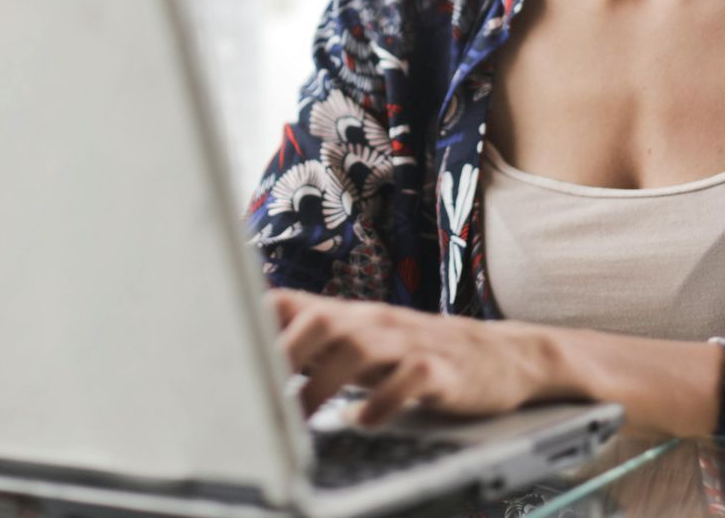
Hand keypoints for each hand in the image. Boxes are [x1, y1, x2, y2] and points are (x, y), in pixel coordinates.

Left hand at [269, 289, 555, 426]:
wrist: (502, 356)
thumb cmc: (419, 355)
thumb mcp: (366, 345)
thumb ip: (317, 348)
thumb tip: (252, 362)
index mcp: (352, 317)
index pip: (294, 303)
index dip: (255, 324)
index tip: (222, 353)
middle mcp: (376, 323)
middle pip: (321, 320)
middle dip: (285, 355)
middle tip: (258, 395)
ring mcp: (411, 343)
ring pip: (359, 347)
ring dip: (323, 384)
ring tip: (302, 419)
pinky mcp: (443, 370)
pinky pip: (410, 379)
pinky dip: (383, 402)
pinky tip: (364, 422)